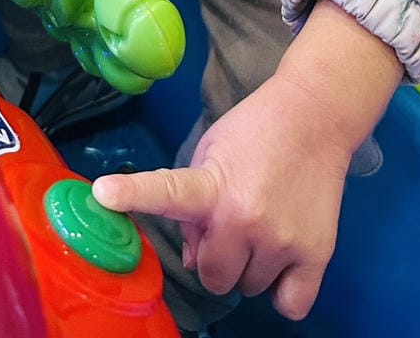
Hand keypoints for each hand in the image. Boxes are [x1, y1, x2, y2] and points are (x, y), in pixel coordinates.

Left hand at [92, 76, 349, 320]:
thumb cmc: (255, 131)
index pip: (166, 194)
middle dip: (217, 255)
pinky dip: (283, 288)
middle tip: (230, 225)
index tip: (103, 193)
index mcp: (212, 186)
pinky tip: (284, 258)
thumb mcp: (211, 153)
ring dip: (251, 265)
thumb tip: (192, 258)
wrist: (316, 115)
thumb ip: (193, 205)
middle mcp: (244, 218)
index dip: (133, 195)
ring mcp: (282, 241)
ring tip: (263, 225)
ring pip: (249, 288)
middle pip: (213, 275)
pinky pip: (289, 304)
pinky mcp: (316, 254)